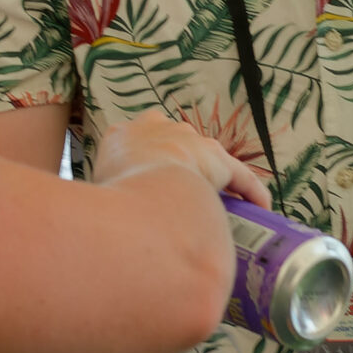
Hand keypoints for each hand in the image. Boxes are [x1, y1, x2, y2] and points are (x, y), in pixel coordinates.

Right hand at [92, 113, 271, 206]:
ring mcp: (188, 139)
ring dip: (208, 180)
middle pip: (169, 146)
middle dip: (174, 170)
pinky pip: (239, 176)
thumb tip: (104, 225)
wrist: (138, 186)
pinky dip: (250, 191)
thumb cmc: (107, 196)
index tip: (141, 187)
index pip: (133, 145)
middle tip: (174, 200)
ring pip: (203, 160)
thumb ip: (101, 196)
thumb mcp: (94, 191)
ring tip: (213, 208)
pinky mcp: (218, 158)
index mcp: (121, 135)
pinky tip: (258, 208)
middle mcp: (156, 127)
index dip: (139, 167)